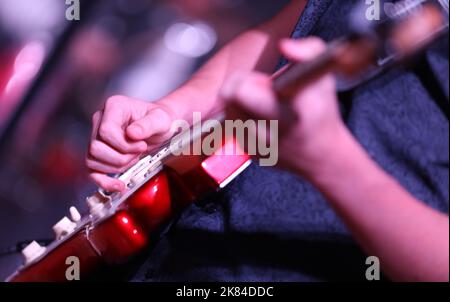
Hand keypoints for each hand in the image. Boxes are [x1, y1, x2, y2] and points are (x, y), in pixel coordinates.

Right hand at [87, 96, 175, 190]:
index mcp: (114, 107)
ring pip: (92, 159)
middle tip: (138, 153)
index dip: (123, 144)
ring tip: (133, 159)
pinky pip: (92, 170)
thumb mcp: (161, 119)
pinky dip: (104, 181)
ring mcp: (98, 136)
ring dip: (116, 166)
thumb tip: (132, 133)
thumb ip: (149, 124)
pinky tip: (118, 185)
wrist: (161, 126)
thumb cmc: (160, 119)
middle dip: (121, 157)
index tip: (141, 146)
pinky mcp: (100, 152)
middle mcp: (101, 120)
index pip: (105, 131)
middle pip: (96, 147)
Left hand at [221, 37, 347, 176]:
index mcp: (291, 113)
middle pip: (229, 97)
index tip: (266, 82)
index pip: (241, 91)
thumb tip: (284, 46)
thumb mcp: (324, 75)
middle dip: (240, 86)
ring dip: (240, 102)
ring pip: (228, 110)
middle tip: (261, 89)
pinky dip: (242, 118)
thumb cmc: (321, 109)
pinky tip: (261, 118)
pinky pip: (232, 126)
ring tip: (263, 104)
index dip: (248, 79)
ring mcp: (257, 146)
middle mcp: (271, 133)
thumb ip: (308, 51)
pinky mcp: (249, 153)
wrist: (321, 153)